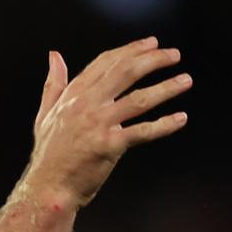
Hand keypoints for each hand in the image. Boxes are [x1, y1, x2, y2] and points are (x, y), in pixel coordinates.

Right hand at [17, 36, 191, 210]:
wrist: (47, 188)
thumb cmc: (49, 155)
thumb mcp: (45, 115)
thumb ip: (53, 84)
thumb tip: (54, 55)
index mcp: (72, 97)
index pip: (105, 63)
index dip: (130, 50)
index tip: (152, 43)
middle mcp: (85, 106)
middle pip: (125, 73)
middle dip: (153, 60)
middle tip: (174, 55)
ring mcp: (98, 125)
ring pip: (138, 100)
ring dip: (166, 88)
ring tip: (185, 80)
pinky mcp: (109, 146)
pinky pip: (142, 131)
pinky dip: (164, 125)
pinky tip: (181, 118)